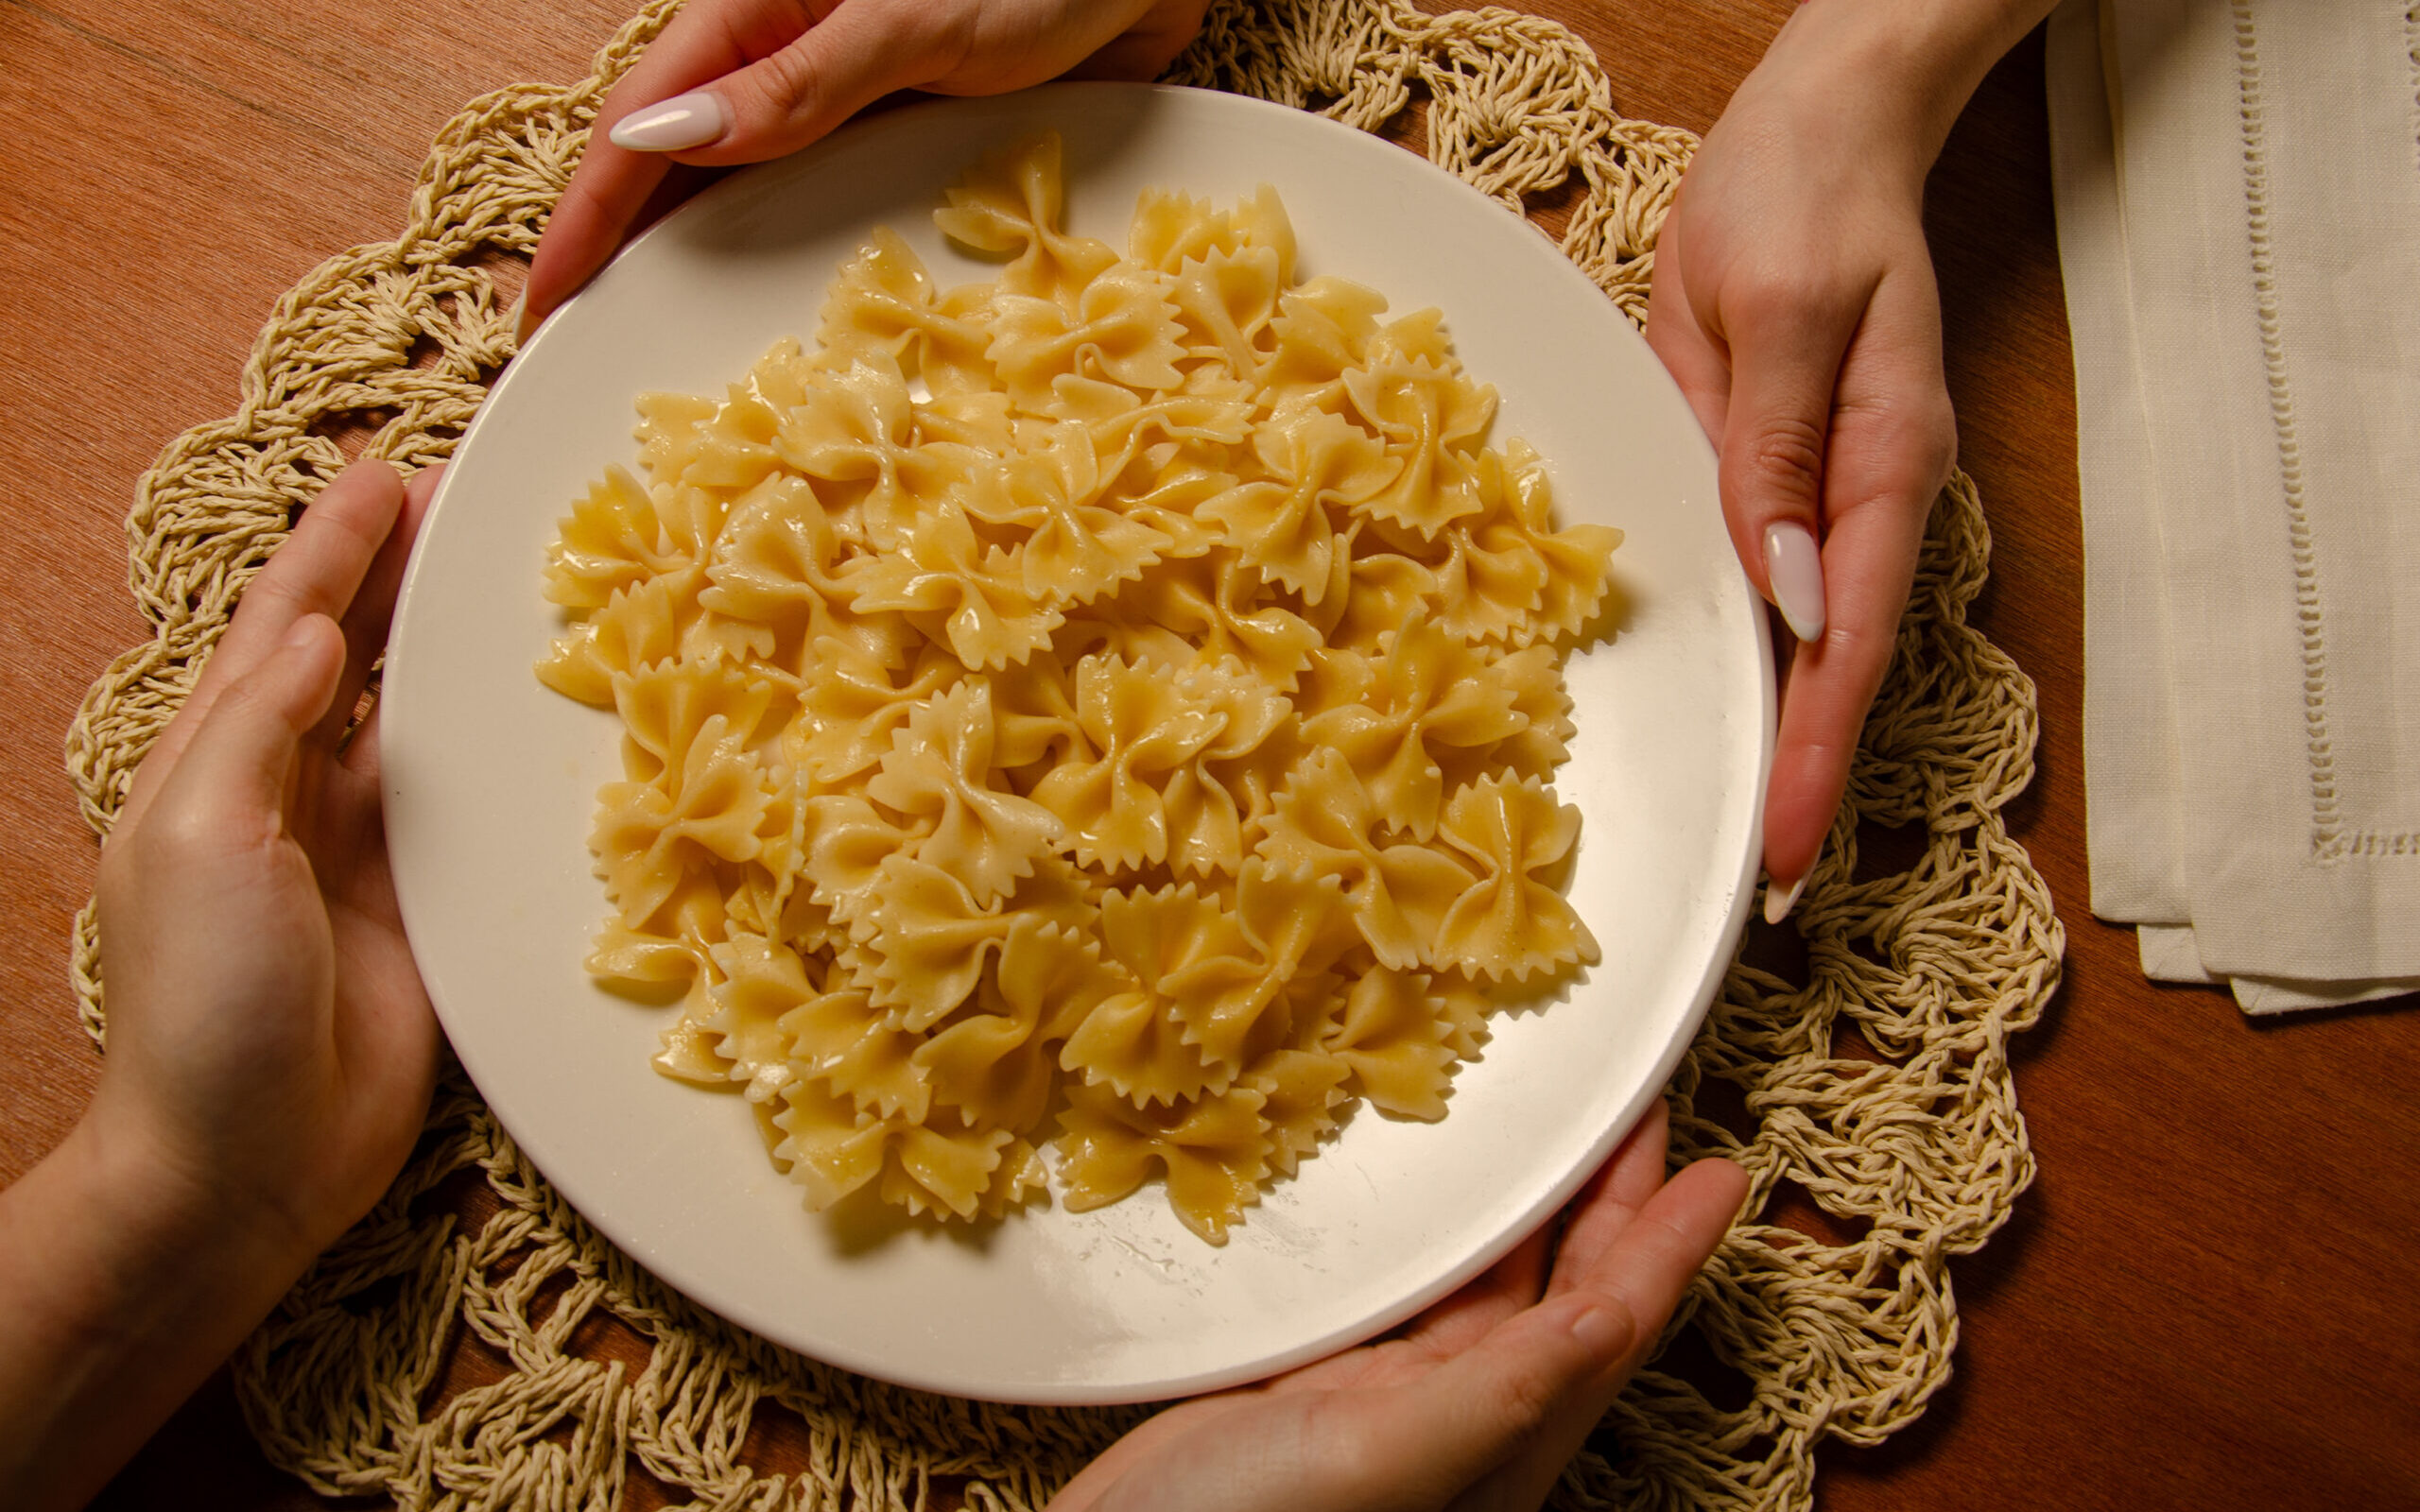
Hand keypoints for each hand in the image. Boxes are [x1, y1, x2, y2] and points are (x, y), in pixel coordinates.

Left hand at [93, 458, 442, 1260]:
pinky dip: (497, 748)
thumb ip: (258, 729)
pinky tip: (538, 712)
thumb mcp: (199, 842)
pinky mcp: (426, 908)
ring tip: (512, 582)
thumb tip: (322, 636)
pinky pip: (469, 806)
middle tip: (466, 503)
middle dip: (398, 577)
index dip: (333, 548)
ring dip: (453, 649)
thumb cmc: (202, 1003)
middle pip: (355, 654)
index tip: (388, 474)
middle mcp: (292, 794)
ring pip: (416, 719)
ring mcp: (363, 851)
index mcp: (218, 765)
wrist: (242, 1163)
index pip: (282, 626)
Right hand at [521, 0, 1211, 337]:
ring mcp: (850, 103)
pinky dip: (803, 264)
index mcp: (759, 14)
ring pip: (752, 196)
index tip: (543, 303)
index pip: (639, 125)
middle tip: (590, 355)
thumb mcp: (905, 20)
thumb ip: (797, 85)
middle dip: (628, 256)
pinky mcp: (913, 136)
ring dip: (709, 269)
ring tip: (669, 355)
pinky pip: (837, 210)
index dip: (584, 217)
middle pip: (681, 170)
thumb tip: (665, 140)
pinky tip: (792, 321)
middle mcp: (791, 62)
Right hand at [1048, 1103, 1746, 1511]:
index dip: (1671, 1245)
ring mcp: (1391, 1396)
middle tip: (1648, 1118)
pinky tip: (1439, 1191)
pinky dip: (1440, 1229)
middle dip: (1615, 1207)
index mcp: (1503, 1444)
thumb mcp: (1385, 1461)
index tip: (1726, 1171)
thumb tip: (1607, 1317)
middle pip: (1567, 1292)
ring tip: (1572, 1133)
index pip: (1612, 1325)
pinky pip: (1411, 1284)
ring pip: (1492, 1280)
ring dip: (1537, 1205)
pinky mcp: (1324, 1377)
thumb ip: (1496, 1394)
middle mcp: (1465, 1417)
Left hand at [1645, 0, 2045, 917]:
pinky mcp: (1787, 481)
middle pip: (1842, 668)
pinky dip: (1761, 671)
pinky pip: (1778, 595)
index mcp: (1880, 468)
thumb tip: (1790, 589)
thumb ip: (1774, 451)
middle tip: (1765, 893)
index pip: (1850, 642)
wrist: (1818, 133)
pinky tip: (1735, 728)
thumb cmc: (1798, 200)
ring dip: (1785, 742)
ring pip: (1813, 646)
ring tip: (1752, 849)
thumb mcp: (1774, 308)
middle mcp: (1867, 502)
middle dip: (1806, 779)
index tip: (1784, 846)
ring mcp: (1831, 498)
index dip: (1815, 753)